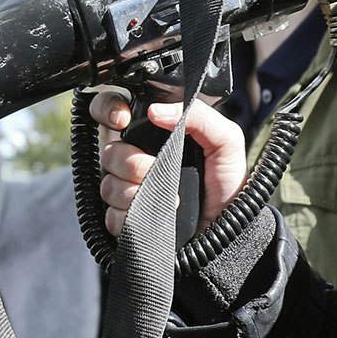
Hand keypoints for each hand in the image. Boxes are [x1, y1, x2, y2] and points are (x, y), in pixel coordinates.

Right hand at [90, 92, 247, 236]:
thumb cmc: (228, 184)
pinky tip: (154, 216)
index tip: (123, 120)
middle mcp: (136, 161)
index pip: (113, 112)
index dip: (108, 110)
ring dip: (134, 192)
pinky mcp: (125, 221)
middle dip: (129, 161)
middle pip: (109, 153)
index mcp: (155, 137)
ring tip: (168, 199)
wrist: (228, 227)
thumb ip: (199, 115)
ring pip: (108, 185)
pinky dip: (130, 217)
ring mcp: (128, 191)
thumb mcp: (226, 141)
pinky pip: (110, 216)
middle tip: (153, 169)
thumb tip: (155, 111)